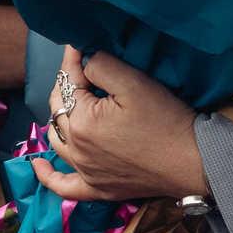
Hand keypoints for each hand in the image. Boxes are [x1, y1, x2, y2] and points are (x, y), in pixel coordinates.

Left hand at [33, 46, 208, 204]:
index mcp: (81, 121)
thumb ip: (101, 65)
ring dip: (59, 119)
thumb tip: (82, 59)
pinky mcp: (99, 189)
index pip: (69, 83)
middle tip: (84, 70)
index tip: (79, 44)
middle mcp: (76, 149)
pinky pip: (64, 186)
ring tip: (70, 101)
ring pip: (57, 139)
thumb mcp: (134, 83)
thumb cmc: (166, 120)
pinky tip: (39, 166)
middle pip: (59, 109)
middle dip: (68, 86)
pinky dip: (48, 176)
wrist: (193, 161)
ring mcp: (86, 172)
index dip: (74, 61)